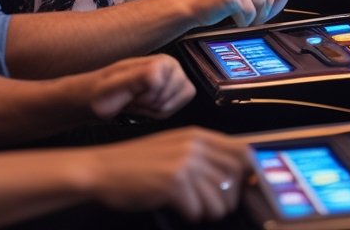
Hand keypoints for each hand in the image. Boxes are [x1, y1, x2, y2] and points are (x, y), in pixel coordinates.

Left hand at [86, 54, 196, 121]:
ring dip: (155, 110)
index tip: (131, 92)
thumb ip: (135, 79)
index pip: (167, 86)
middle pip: (175, 96)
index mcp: (160, 60)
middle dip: (152, 104)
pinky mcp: (171, 93)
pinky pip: (173, 111)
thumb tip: (157, 72)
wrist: (96, 99)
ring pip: (176, 105)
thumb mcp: (112, 88)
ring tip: (137, 102)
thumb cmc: (101, 93)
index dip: (148, 95)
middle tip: (133, 98)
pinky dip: (158, 114)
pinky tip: (143, 107)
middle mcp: (170, 67)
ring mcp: (172, 80)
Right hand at [88, 127, 249, 221]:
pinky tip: (175, 206)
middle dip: (226, 198)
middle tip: (208, 202)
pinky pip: (198, 211)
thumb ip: (203, 154)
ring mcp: (184, 164)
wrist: (102, 169)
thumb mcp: (173, 147)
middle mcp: (194, 146)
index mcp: (197, 136)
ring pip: (220, 200)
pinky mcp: (174, 183)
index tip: (241, 186)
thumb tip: (236, 172)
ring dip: (207, 210)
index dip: (247, 173)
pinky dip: (189, 214)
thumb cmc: (135, 163)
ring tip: (190, 204)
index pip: (243, 152)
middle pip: (235, 180)